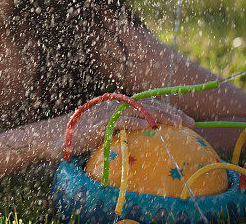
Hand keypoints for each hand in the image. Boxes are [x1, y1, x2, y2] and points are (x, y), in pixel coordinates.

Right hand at [66, 98, 195, 156]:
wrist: (53, 138)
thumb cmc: (75, 138)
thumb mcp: (101, 133)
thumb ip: (118, 132)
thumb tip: (136, 142)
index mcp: (115, 105)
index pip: (146, 104)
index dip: (167, 109)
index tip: (184, 118)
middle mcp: (113, 105)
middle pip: (149, 105)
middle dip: (172, 113)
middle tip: (192, 122)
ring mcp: (108, 113)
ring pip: (142, 111)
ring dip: (164, 117)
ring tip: (181, 123)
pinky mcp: (102, 124)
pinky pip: (126, 122)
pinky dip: (141, 123)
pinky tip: (155, 128)